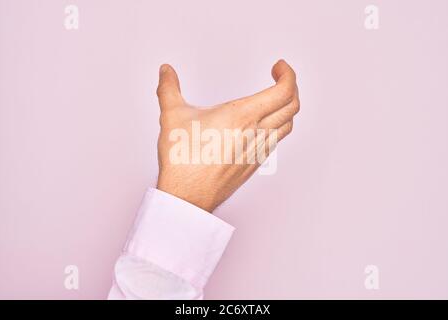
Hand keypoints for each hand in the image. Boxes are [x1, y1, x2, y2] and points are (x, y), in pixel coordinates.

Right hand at [156, 60, 299, 211]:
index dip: (288, 74)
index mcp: (242, 116)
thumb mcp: (172, 116)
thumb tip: (166, 71)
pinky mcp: (254, 164)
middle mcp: (256, 133)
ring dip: (287, 107)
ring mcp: (258, 151)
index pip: (284, 91)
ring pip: (287, 125)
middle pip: (292, 106)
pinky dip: (278, 126)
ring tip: (274, 99)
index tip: (278, 67)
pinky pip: (276, 141)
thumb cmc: (183, 160)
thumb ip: (169, 88)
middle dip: (291, 86)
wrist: (187, 196)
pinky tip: (264, 125)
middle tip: (278, 78)